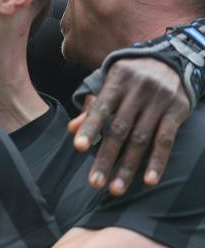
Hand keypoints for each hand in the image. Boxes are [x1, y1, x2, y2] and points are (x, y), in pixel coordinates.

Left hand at [69, 57, 190, 194]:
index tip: (78, 147)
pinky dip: (157, 161)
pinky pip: (166, 140)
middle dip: (106, 157)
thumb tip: (71, 130)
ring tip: (116, 188)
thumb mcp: (110, 83)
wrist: (170, 58)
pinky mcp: (177, 110)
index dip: (90, 128)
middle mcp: (138, 90)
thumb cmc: (130, 77)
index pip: (101, 108)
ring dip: (128, 167)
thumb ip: (92, 107)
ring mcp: (159, 101)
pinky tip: (149, 180)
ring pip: (141, 139)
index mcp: (117, 81)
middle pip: (119, 129)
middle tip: (94, 182)